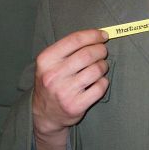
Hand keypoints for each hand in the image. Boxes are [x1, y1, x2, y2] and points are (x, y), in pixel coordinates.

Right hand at [32, 29, 109, 149]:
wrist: (44, 114)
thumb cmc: (52, 82)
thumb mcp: (50, 62)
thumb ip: (69, 48)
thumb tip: (98, 35)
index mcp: (46, 60)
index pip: (75, 40)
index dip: (93, 35)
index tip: (103, 35)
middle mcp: (53, 75)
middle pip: (88, 54)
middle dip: (101, 50)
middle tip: (103, 52)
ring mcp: (64, 92)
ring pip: (96, 70)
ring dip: (103, 66)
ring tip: (100, 67)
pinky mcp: (76, 105)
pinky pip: (100, 87)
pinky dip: (103, 82)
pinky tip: (98, 82)